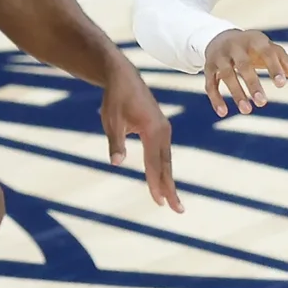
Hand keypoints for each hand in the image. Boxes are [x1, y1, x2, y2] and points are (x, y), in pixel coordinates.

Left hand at [101, 62, 180, 212]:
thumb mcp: (111, 120)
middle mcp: (163, 131)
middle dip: (170, 188)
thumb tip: (116, 163)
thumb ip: (116, 142)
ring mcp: (164, 129)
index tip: (160, 203)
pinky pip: (163, 152)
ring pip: (166, 160)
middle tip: (176, 210)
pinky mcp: (161, 128)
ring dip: (168, 180)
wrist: (123, 77)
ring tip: (170, 200)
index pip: (154, 163)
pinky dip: (164, 168)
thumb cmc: (115, 98)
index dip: (156, 184)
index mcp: (152, 130)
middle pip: (166, 165)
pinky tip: (162, 178)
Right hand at [200, 28, 287, 117]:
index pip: (266, 52)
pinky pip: (210, 84)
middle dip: (252, 84)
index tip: (281, 85)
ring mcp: (219, 56)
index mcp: (253, 39)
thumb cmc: (252, 47)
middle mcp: (234, 45)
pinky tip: (223, 113)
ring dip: (236, 93)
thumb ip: (282, 59)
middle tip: (262, 103)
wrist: (220, 37)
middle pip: (243, 64)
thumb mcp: (267, 48)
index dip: (274, 67)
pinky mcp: (208, 67)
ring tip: (247, 111)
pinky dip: (215, 98)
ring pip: (226, 75)